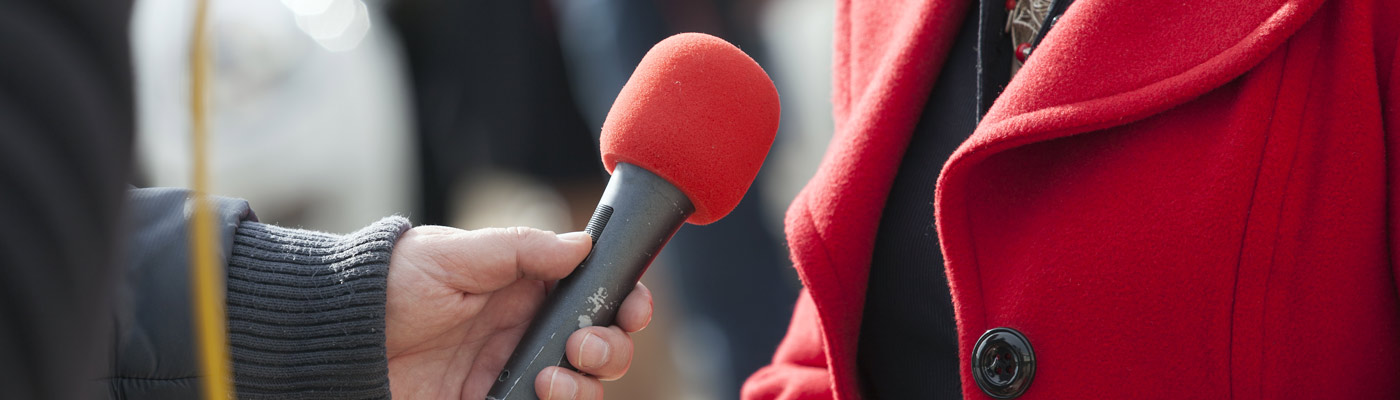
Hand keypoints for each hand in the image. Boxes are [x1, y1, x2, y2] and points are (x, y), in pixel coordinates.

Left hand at [384, 226, 653, 398]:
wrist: (335, 336)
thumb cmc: (390, 283)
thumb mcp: (457, 254)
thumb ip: (522, 250)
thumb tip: (583, 245)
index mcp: (527, 288)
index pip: (595, 295)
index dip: (625, 302)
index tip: (633, 308)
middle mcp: (526, 333)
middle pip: (601, 348)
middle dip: (610, 349)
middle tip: (582, 345)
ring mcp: (510, 374)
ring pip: (581, 390)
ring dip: (584, 387)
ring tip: (551, 379)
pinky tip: (536, 395)